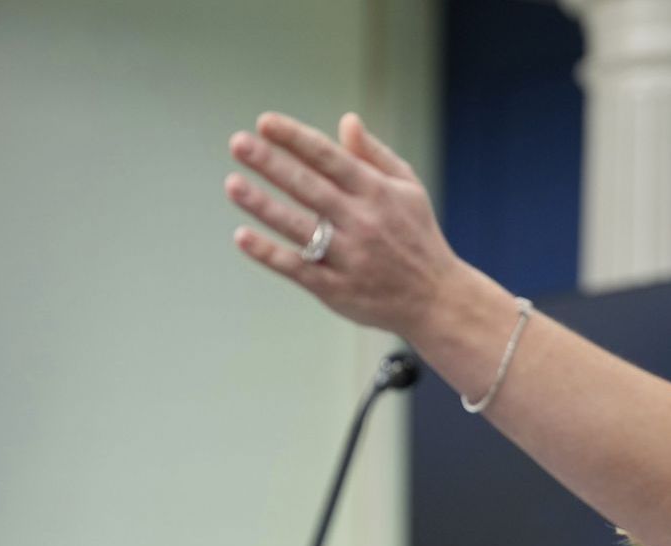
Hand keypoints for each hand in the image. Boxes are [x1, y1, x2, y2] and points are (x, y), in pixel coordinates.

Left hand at [225, 112, 458, 335]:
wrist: (438, 299)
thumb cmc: (418, 236)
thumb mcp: (409, 189)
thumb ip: (374, 155)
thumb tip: (346, 121)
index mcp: (378, 193)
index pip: (330, 158)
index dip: (296, 138)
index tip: (265, 122)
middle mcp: (362, 222)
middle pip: (309, 187)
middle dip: (271, 163)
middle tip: (238, 143)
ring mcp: (349, 256)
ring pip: (299, 226)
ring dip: (263, 205)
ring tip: (233, 184)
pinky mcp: (337, 289)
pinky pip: (297, 268)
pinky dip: (269, 253)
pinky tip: (242, 237)